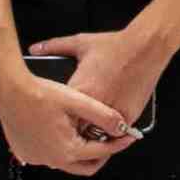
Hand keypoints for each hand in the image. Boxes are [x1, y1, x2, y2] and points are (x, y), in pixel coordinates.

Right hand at [0, 52, 139, 175]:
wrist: (8, 90)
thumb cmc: (38, 94)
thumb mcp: (76, 101)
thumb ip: (102, 115)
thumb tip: (121, 127)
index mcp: (66, 150)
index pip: (102, 152)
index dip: (118, 143)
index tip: (128, 137)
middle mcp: (50, 159)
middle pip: (86, 166)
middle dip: (101, 154)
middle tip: (110, 141)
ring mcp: (35, 158)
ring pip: (66, 161)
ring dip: (79, 150)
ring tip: (85, 132)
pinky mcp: (25, 152)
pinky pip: (48, 154)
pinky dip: (59, 147)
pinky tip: (62, 130)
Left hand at [44, 24, 172, 132]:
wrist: (145, 47)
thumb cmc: (115, 46)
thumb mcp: (81, 43)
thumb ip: (55, 47)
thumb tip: (35, 49)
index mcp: (80, 90)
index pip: (61, 117)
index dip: (56, 122)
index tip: (53, 122)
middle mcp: (95, 105)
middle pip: (77, 131)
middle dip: (73, 133)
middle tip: (69, 132)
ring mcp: (113, 113)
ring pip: (97, 136)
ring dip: (92, 135)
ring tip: (87, 132)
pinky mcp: (129, 116)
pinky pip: (116, 134)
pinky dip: (110, 132)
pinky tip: (105, 127)